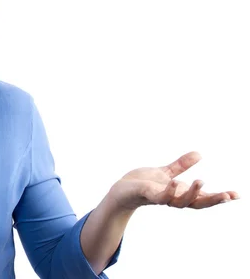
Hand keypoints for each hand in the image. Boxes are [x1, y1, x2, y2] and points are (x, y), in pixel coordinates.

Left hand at [108, 151, 238, 210]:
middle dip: (213, 200)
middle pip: (197, 203)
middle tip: (229, 195)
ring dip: (192, 193)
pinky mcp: (147, 195)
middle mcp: (173, 198)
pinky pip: (160, 196)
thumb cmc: (142, 183)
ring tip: (201, 181)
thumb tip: (199, 154)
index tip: (237, 194)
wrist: (121, 190)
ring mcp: (161, 198)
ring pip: (180, 201)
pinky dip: (168, 191)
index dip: (219, 197)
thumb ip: (181, 166)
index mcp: (179, 193)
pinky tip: (173, 182)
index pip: (203, 198)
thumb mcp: (165, 172)